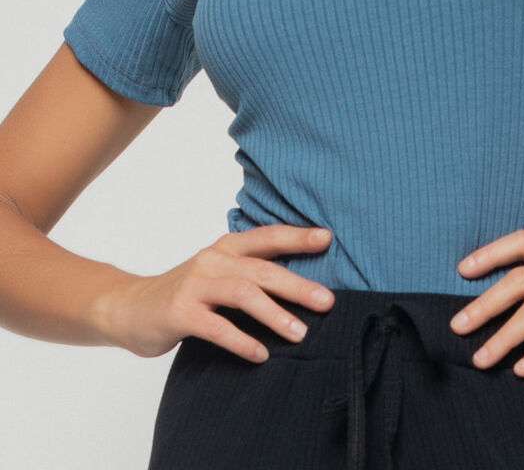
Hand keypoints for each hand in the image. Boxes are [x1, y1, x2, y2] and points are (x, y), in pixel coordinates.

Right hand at [96, 224, 334, 363]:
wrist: (128, 308)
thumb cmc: (184, 294)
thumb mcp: (216, 273)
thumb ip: (248, 273)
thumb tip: (301, 285)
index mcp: (225, 248)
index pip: (267, 237)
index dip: (297, 237)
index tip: (327, 239)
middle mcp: (212, 260)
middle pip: (262, 269)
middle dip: (297, 285)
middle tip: (327, 301)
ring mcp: (195, 285)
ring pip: (243, 294)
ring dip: (275, 314)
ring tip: (300, 333)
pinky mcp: (180, 313)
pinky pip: (217, 327)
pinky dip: (242, 340)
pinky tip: (261, 354)